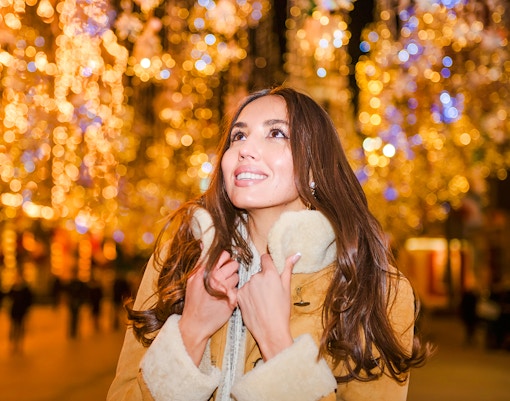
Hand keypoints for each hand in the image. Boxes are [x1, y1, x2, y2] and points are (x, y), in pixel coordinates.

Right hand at [179, 250, 238, 364]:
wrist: (195, 325)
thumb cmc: (193, 303)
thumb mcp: (192, 281)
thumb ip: (200, 263)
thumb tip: (203, 245)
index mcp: (207, 272)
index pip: (223, 256)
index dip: (225, 258)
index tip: (223, 262)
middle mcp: (216, 279)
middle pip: (234, 264)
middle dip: (231, 268)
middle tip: (225, 275)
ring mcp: (225, 290)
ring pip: (237, 277)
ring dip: (233, 281)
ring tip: (224, 287)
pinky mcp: (232, 300)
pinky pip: (238, 290)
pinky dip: (234, 292)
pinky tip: (226, 296)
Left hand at [237, 252, 300, 360]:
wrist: (270, 330)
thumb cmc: (282, 310)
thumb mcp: (287, 288)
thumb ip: (288, 268)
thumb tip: (296, 254)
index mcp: (270, 274)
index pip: (265, 258)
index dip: (268, 264)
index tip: (271, 271)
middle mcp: (256, 277)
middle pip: (258, 273)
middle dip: (263, 280)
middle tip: (270, 293)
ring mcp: (246, 286)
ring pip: (251, 283)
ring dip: (255, 288)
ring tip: (262, 302)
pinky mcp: (239, 295)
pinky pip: (244, 291)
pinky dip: (248, 296)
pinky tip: (255, 305)